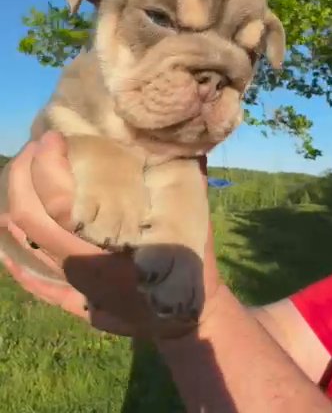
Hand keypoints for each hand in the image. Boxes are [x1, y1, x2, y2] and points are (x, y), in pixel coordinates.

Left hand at [0, 132, 220, 337]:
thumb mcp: (192, 221)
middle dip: (21, 176)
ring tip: (20, 176)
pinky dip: (14, 257)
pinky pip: (32, 280)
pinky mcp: (72, 303)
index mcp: (107, 246)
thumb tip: (173, 137)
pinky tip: (6, 237)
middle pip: (29, 219)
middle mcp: (81, 268)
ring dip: (13, 206)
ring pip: (24, 246)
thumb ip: (184, 178)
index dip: (47, 164)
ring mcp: (73, 289)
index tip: (53, 138)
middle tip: (33, 151)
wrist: (188, 316)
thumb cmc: (192, 266)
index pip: (57, 201)